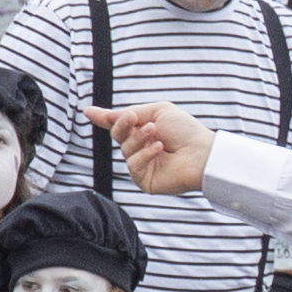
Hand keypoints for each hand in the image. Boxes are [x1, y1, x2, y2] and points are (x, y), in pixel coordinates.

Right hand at [97, 100, 216, 194]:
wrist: (203, 152)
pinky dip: (145, 154)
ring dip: (138, 139)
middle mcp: (141, 148)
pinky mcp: (145, 181)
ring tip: (155, 133)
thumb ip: (125, 113)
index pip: (118, 125)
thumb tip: (90, 111)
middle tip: (134, 118)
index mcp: (143, 130)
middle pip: (117, 136)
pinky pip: (134, 166)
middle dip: (123, 126)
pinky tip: (159, 149)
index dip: (105, 119)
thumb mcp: (156, 112)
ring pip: (125, 150)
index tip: (88, 112)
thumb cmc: (185, 130)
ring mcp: (143, 165)